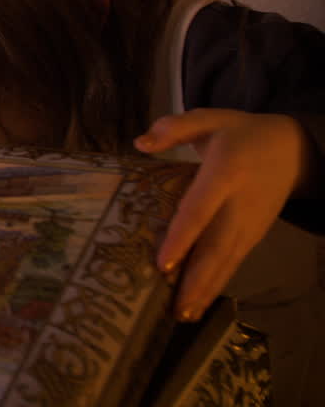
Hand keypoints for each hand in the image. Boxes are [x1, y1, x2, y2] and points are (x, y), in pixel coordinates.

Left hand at [135, 108, 308, 320]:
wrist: (294, 149)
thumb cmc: (242, 133)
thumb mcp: (211, 118)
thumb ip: (175, 127)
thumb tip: (140, 143)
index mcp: (225, 173)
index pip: (200, 211)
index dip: (182, 239)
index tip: (163, 265)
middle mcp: (238, 204)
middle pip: (216, 246)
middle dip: (195, 279)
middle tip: (174, 309)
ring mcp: (250, 223)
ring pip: (226, 260)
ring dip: (205, 289)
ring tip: (183, 315)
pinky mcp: (254, 234)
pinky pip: (234, 261)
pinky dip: (218, 283)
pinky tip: (200, 302)